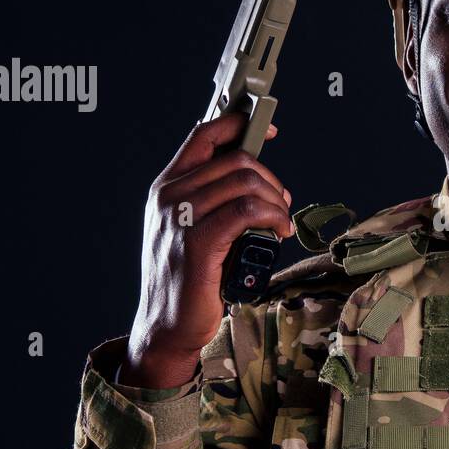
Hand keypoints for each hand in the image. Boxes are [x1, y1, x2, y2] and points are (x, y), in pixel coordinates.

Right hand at [119, 113, 292, 387]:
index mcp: (165, 188)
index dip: (238, 124)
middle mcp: (168, 197)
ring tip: (282, 222)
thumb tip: (256, 178)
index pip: (202, 136)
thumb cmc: (187, 278)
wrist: (166, 325)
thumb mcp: (193, 229)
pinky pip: (246, 211)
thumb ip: (213, 199)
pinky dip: (273, 217)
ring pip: (245, 183)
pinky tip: (280, 232)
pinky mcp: (197, 243)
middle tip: (282, 203)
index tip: (266, 130)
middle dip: (270, 178)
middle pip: (234, 160)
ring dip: (276, 201)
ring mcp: (179, 219)